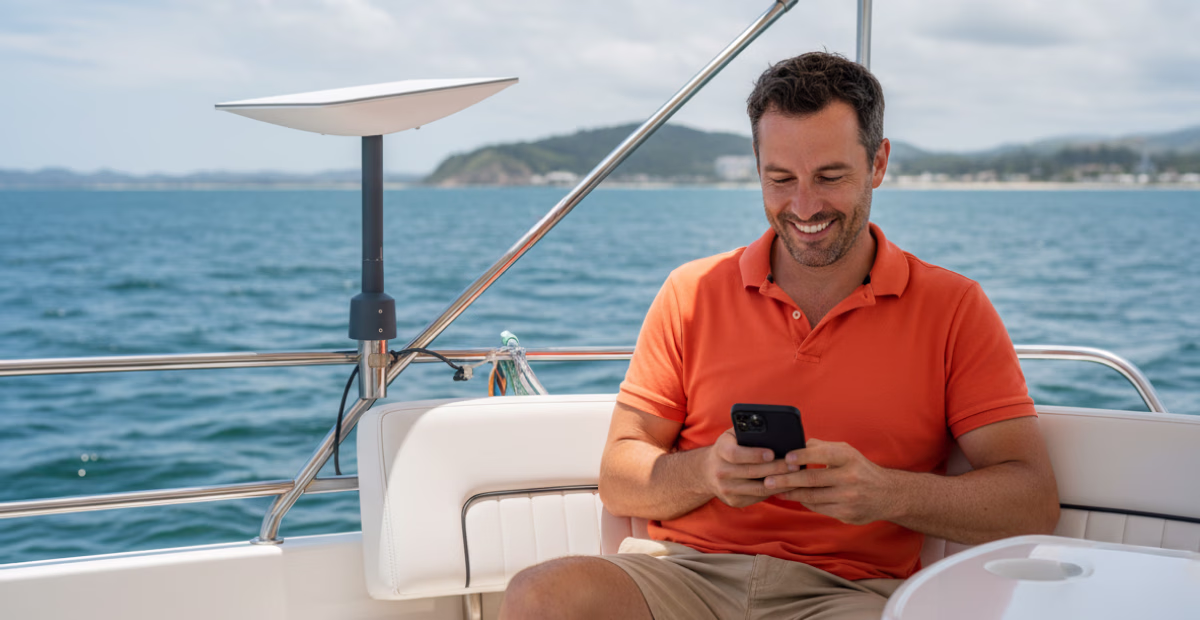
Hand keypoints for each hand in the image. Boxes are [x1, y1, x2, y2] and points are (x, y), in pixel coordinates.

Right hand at [703, 429, 793, 507]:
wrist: (708, 471)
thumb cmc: (729, 447)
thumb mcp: (732, 436)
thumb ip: (747, 431)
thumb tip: (773, 429)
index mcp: (720, 451)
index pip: (736, 454)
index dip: (754, 454)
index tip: (772, 453)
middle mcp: (720, 471)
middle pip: (751, 472)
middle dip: (776, 468)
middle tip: (794, 465)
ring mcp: (726, 489)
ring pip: (758, 489)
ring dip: (779, 483)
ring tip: (795, 476)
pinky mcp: (734, 501)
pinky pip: (758, 497)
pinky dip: (774, 492)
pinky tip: (787, 485)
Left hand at [764, 438, 901, 524]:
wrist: (887, 494)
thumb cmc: (859, 468)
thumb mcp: (846, 452)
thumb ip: (822, 447)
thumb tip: (796, 443)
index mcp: (849, 458)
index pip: (823, 455)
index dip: (803, 456)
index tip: (786, 458)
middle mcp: (850, 478)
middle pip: (812, 480)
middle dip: (787, 480)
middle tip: (767, 480)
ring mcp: (848, 498)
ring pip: (812, 497)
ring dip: (790, 493)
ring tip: (774, 489)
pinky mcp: (846, 514)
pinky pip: (818, 508)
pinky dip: (803, 502)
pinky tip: (792, 497)